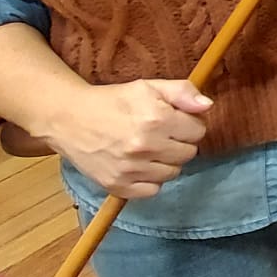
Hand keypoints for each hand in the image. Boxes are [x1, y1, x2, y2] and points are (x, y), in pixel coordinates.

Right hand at [41, 79, 211, 199]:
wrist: (69, 119)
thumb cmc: (113, 101)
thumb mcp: (148, 87)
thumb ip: (182, 92)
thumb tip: (207, 106)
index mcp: (156, 119)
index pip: (198, 131)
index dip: (189, 124)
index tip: (174, 120)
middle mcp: (145, 147)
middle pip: (188, 153)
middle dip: (180, 142)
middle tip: (161, 133)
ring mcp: (131, 169)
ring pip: (173, 173)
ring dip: (166, 161)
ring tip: (149, 148)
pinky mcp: (118, 186)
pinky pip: (153, 190)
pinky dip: (150, 180)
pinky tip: (139, 164)